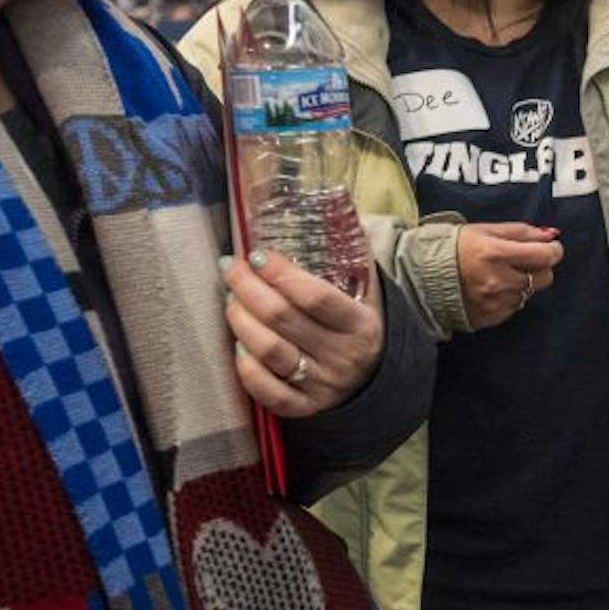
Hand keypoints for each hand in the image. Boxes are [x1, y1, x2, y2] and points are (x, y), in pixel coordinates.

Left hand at [222, 249, 383, 416]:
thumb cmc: (360, 326)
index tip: (256, 255)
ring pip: (270, 351)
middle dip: (247, 288)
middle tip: (231, 269)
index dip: (279, 272)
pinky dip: (246, 368)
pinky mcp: (305, 407)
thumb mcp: (369, 293)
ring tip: (231, 301)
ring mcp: (322, 385)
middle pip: (282, 319)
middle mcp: (342, 357)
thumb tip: (335, 202)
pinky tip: (238, 346)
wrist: (377, 381)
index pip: (314, 296)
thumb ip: (353, 255)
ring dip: (240, 321)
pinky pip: (267, 391)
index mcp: (360, 325)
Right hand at [456, 221, 563, 328]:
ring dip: (521, 283)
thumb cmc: (454, 248)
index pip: (546, 256)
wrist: (423, 276)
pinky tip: (492, 288)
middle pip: (545, 277)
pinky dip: (509, 297)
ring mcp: (495, 302)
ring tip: (500, 274)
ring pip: (530, 293)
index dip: (552, 250)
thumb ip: (522, 232)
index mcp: (496, 253)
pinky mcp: (491, 317)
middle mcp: (498, 280)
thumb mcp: (486, 230)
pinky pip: (515, 307)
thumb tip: (551, 234)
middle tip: (520, 260)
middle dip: (539, 267)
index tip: (546, 248)